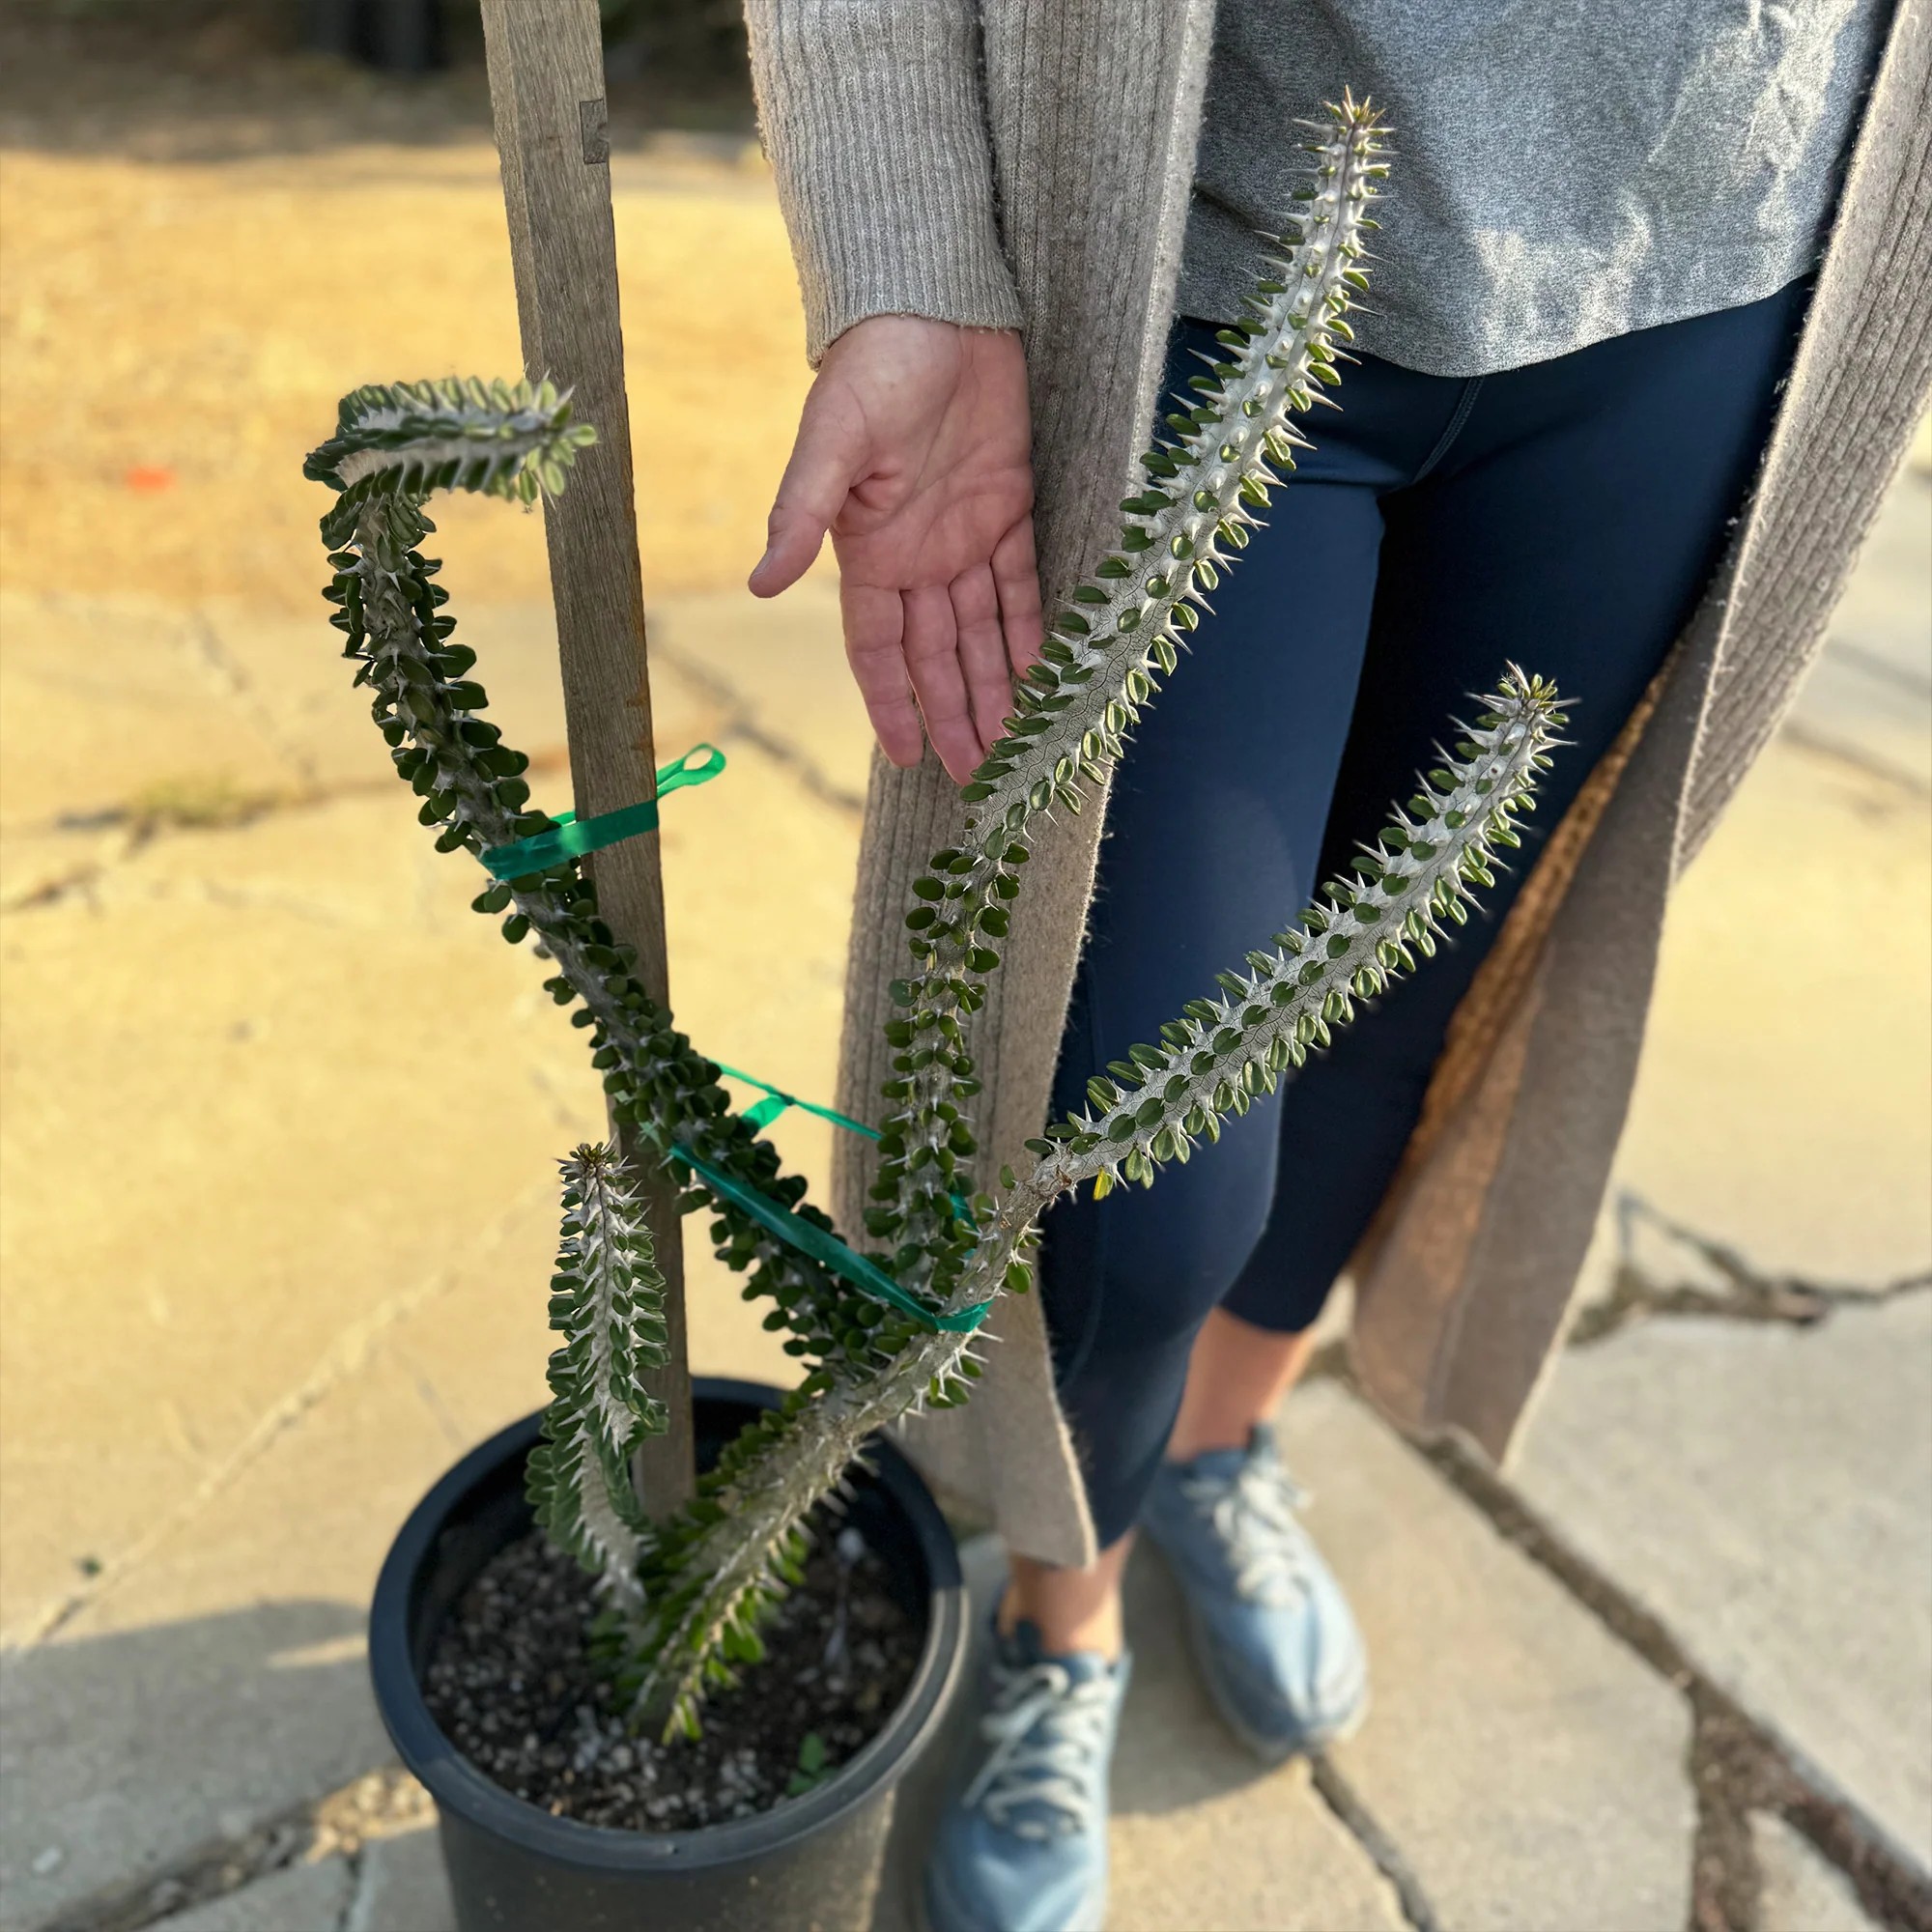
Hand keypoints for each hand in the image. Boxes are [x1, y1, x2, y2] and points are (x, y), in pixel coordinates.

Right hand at [749, 316, 1041, 784]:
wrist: (935, 304)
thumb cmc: (871, 366)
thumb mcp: (832, 441)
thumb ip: (800, 513)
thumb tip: (758, 584)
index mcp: (869, 551)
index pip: (878, 648)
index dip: (891, 702)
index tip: (909, 756)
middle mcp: (916, 557)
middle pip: (938, 656)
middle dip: (957, 715)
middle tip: (978, 777)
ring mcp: (963, 536)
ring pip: (982, 633)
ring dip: (996, 688)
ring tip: (1015, 747)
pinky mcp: (1008, 508)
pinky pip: (1022, 587)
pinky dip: (1033, 632)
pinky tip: (1045, 677)